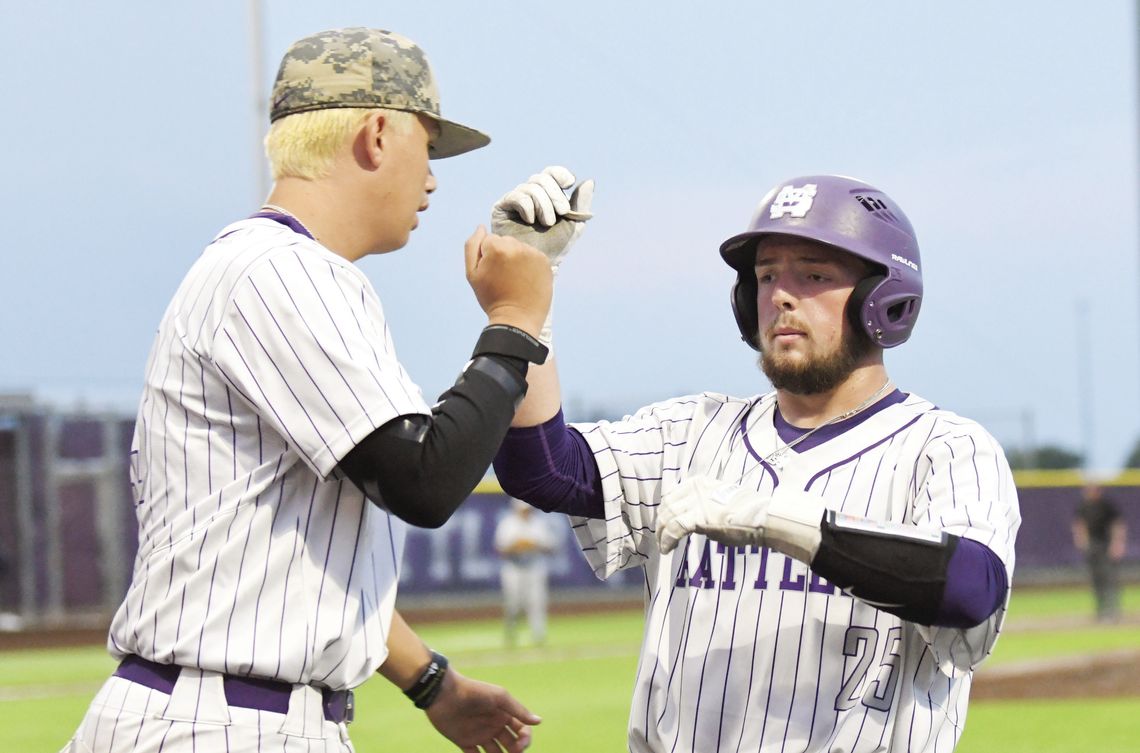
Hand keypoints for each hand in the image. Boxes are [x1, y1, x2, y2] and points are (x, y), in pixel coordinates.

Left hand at [425, 667, 540, 752]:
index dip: (525, 739)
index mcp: (504, 714)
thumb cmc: (474, 692)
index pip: (521, 731)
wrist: (444, 693)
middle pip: (511, 744)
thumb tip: (539, 721)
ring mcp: (479, 734)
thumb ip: (519, 710)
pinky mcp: (464, 742)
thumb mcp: (499, 698)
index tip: (520, 745)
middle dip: (516, 751)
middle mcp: (494, 725)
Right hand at [465, 225, 552, 337]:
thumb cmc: (492, 297)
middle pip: (505, 241)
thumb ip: (472, 246)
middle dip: (502, 254)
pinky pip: (532, 255)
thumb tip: (481, 227)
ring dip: (516, 258)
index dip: (487, 257)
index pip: (488, 240)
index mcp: (496, 247)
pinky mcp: (545, 261)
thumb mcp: (473, 274)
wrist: (517, 319)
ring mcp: (533, 253)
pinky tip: (526, 279)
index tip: (491, 273)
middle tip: (503, 278)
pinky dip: (529, 264)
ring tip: (515, 280)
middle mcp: (516, 246)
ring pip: (519, 248)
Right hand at [491, 166, 594, 271]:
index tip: (568, 183)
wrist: (537, 264)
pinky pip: (517, 197)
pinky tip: (530, 221)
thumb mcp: (574, 224)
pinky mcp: (501, 208)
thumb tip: (590, 181)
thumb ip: (581, 204)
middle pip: (541, 179)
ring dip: (543, 205)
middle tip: (561, 212)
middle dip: (554, 194)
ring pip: (530, 187)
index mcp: (546, 195)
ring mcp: (514, 200)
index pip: (550, 173)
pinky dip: (528, 207)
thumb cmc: (556, 246)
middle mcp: (529, 195)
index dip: (560, 174)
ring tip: (547, 223)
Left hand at [656, 476, 770, 553]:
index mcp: (701, 483)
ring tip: (664, 546)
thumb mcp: (723, 503)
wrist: (761, 517)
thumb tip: (699, 526)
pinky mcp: (698, 516)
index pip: (673, 495)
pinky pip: (674, 528)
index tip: (665, 523)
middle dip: (661, 523)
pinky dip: (667, 540)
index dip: (666, 511)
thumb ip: (707, 510)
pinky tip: (667, 549)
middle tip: (661, 537)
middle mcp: (695, 489)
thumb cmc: (749, 513)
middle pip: (668, 505)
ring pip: (668, 517)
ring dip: (662, 533)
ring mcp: (696, 502)